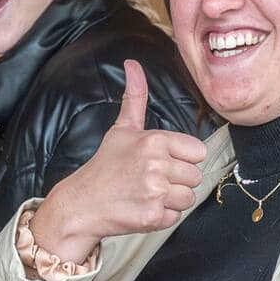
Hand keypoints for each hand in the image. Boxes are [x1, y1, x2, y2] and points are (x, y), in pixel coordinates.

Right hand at [34, 59, 207, 262]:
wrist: (82, 203)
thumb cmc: (105, 166)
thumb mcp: (122, 129)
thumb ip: (135, 98)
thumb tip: (133, 63)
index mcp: (155, 140)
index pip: (197, 152)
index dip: (181, 159)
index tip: (160, 162)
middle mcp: (157, 164)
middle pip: (195, 176)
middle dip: (176, 181)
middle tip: (150, 180)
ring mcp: (156, 192)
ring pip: (188, 198)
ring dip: (171, 200)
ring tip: (147, 194)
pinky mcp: (153, 216)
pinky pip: (176, 217)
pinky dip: (162, 217)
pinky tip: (143, 208)